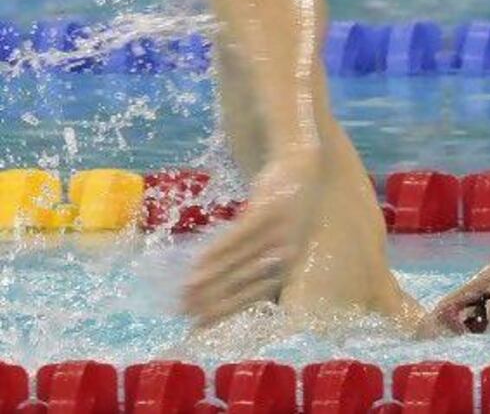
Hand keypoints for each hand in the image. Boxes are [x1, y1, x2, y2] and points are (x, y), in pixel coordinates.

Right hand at [182, 150, 320, 327]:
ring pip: (238, 263)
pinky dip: (219, 250)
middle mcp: (286, 255)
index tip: (198, 324)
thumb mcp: (281, 240)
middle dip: (212, 300)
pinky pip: (239, 236)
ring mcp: (278, 234)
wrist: (303, 167)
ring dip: (211, 278)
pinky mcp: (268, 212)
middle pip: (242, 284)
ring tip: (187, 290)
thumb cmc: (287, 208)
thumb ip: (260, 264)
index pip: (252, 298)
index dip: (224, 311)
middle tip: (184, 311)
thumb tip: (226, 287)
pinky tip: (200, 260)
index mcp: (288, 267)